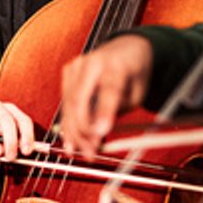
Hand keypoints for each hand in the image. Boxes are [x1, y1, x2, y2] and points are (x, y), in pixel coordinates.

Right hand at [59, 35, 153, 152]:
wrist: (125, 50)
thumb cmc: (133, 73)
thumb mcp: (137, 94)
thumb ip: (118, 111)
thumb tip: (97, 132)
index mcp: (116, 64)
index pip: (109, 89)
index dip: (104, 113)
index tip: (101, 133)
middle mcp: (92, 61)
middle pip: (81, 100)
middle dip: (84, 131)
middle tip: (90, 152)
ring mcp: (76, 65)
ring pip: (69, 104)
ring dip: (74, 132)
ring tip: (82, 151)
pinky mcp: (68, 72)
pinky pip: (65, 102)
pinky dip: (68, 122)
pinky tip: (72, 140)